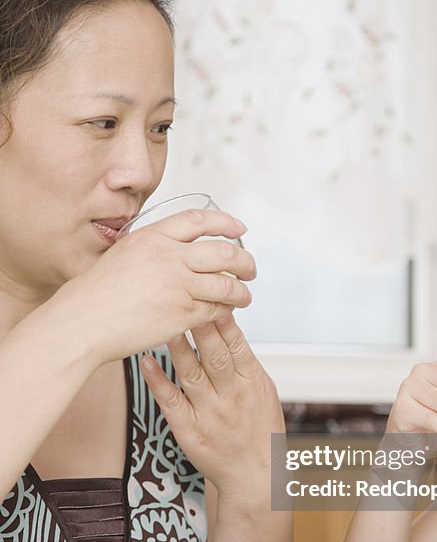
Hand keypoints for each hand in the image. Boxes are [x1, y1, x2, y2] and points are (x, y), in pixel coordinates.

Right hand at [53, 208, 254, 363]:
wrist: (82, 321)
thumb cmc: (94, 294)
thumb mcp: (122, 253)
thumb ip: (152, 247)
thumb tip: (176, 246)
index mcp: (153, 237)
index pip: (200, 220)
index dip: (226, 223)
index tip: (239, 229)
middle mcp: (169, 257)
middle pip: (224, 251)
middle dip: (244, 260)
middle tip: (250, 269)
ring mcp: (177, 285)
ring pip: (226, 283)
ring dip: (241, 290)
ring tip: (244, 294)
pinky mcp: (181, 314)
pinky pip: (216, 309)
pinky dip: (226, 310)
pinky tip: (226, 311)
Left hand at [140, 313, 284, 499]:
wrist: (255, 476)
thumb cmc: (260, 431)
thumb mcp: (265, 392)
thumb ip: (246, 363)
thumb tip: (229, 329)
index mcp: (253, 382)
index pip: (237, 345)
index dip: (224, 322)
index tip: (213, 298)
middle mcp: (232, 395)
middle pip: (214, 355)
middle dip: (201, 326)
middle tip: (186, 299)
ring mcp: (209, 412)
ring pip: (190, 373)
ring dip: (177, 347)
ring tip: (164, 323)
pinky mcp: (189, 429)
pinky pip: (170, 400)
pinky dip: (158, 380)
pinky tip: (147, 361)